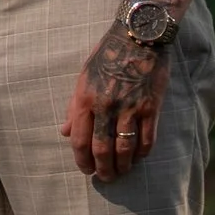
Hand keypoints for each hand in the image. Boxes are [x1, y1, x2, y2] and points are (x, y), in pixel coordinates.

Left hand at [62, 26, 170, 182]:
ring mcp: (129, 107)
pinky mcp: (150, 106)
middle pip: (101, 150)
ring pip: (124, 149)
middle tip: (105, 178)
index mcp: (85, 99)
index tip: (86, 170)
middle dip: (102, 170)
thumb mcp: (83, 78)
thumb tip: (64, 132)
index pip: (79, 140)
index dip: (81, 161)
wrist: (137, 36)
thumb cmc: (107, 56)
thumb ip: (74, 107)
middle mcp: (105, 106)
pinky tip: (139, 157)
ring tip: (122, 172)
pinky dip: (142, 153)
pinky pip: (146, 139)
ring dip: (123, 166)